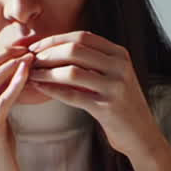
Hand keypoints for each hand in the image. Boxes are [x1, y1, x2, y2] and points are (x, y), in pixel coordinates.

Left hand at [27, 31, 164, 157]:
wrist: (140, 134)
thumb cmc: (118, 103)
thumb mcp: (110, 75)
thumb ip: (90, 61)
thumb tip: (52, 49)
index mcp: (119, 54)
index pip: (82, 37)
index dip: (55, 39)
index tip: (35, 47)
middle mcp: (119, 66)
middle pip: (74, 50)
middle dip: (47, 54)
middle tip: (29, 61)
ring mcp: (115, 86)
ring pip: (71, 72)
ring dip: (46, 72)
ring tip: (31, 75)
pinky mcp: (108, 107)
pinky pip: (73, 95)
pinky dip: (52, 91)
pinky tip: (39, 89)